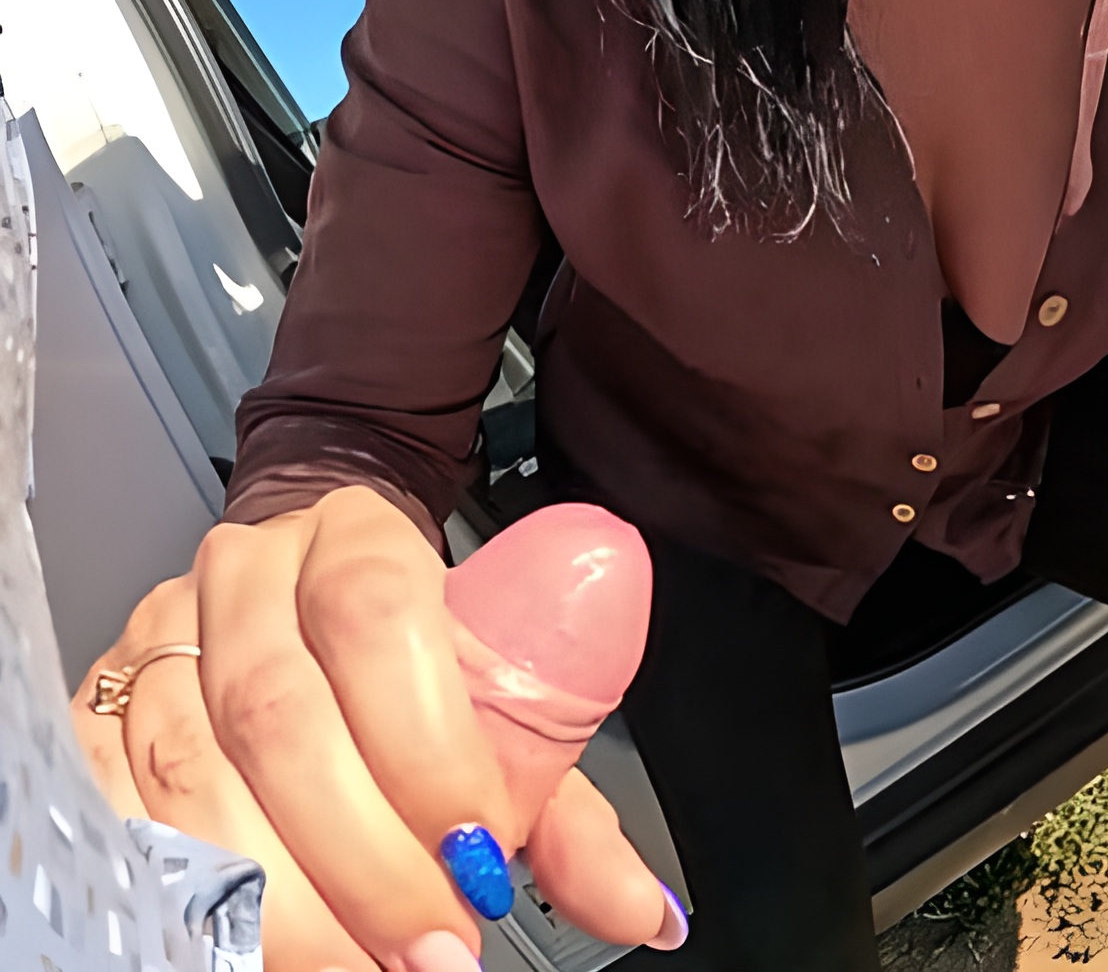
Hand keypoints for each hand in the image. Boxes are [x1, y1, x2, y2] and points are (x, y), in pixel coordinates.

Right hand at [71, 486, 669, 970]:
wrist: (302, 587)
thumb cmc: (409, 658)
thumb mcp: (503, 710)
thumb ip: (574, 811)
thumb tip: (651, 915)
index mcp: (355, 538)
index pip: (380, 619)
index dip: (429, 748)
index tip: (483, 855)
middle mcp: (243, 576)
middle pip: (280, 712)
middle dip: (363, 854)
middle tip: (435, 946)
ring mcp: (155, 640)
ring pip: (192, 773)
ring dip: (283, 894)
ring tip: (366, 966)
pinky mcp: (96, 708)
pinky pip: (118, 808)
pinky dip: (191, 891)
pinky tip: (257, 946)